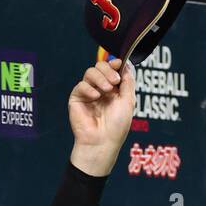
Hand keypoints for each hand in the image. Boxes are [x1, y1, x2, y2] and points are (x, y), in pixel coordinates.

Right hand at [68, 56, 133, 174]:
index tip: (118, 63)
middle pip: (100, 67)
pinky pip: (81, 85)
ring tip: (107, 90)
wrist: (102, 142)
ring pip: (90, 72)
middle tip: (114, 81)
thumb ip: (128, 82)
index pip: (112, 70)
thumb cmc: (117, 126)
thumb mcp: (128, 101)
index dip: (114, 64)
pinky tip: (95, 97)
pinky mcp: (76, 99)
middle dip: (108, 70)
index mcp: (113, 91)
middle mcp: (100, 90)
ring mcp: (88, 94)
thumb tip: (126, 64)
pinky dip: (89, 88)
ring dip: (100, 78)